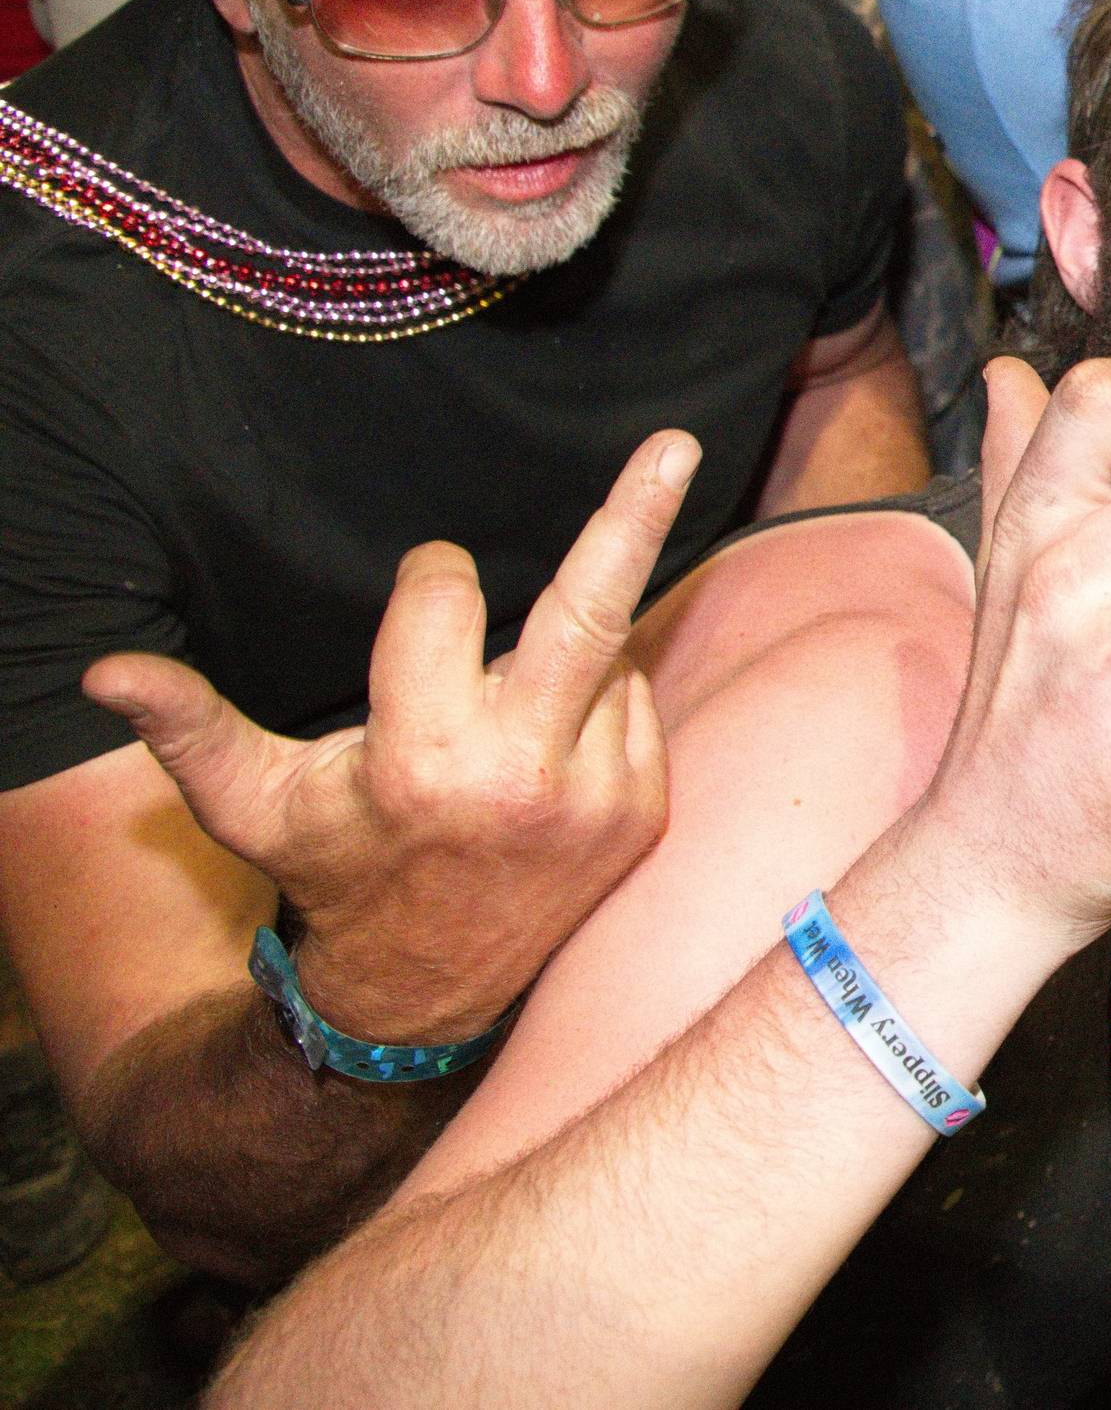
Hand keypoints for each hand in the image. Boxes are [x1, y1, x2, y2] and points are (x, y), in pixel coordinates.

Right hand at [82, 432, 698, 1042]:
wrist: (425, 994)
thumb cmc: (335, 871)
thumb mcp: (253, 804)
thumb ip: (190, 727)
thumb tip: (105, 672)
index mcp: (426, 759)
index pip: (442, 600)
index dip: (428, 580)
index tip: (422, 589)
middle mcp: (525, 777)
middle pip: (587, 615)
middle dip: (631, 520)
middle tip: (676, 446)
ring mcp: (598, 796)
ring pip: (602, 658)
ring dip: (563, 658)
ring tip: (505, 721)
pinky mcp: (645, 811)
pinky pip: (636, 705)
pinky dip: (599, 700)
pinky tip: (550, 747)